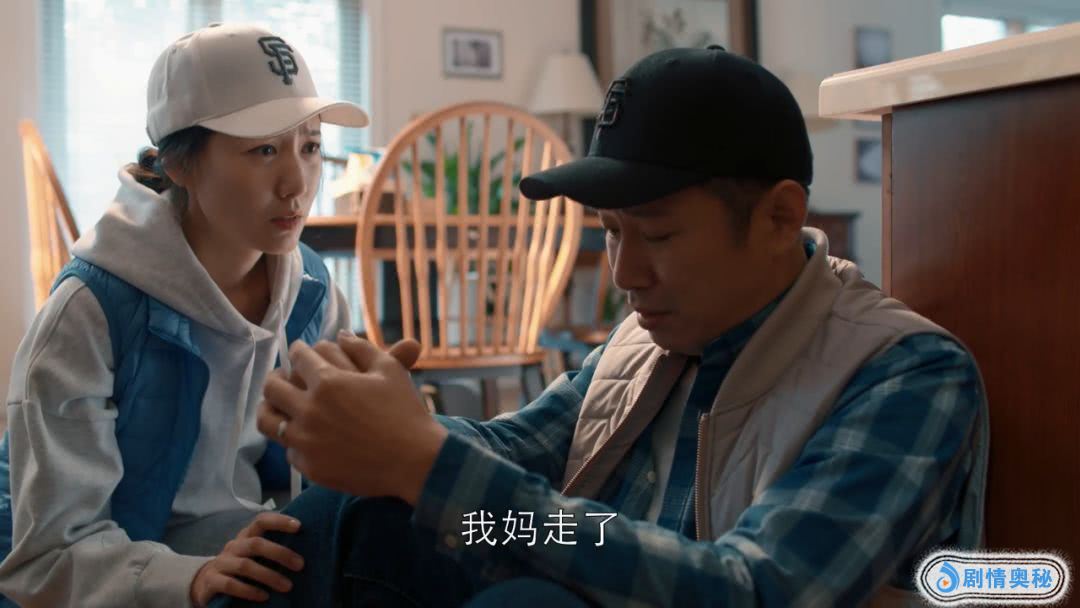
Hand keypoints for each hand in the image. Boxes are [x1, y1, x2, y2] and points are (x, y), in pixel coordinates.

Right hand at [189, 512, 303, 606]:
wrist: (207, 584)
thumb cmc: (240, 568)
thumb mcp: (254, 556)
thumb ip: (271, 551)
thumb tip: (303, 552)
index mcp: (245, 537)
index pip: (261, 521)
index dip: (279, 521)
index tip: (299, 526)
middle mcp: (233, 547)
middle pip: (256, 544)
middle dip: (280, 553)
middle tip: (300, 565)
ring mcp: (221, 563)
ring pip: (245, 566)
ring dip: (269, 576)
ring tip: (287, 586)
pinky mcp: (212, 581)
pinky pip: (230, 584)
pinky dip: (249, 590)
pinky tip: (264, 597)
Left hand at [257, 334, 446, 502]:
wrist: (414, 462)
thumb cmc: (405, 412)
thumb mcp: (389, 370)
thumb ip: (361, 348)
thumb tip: (340, 335)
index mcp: (328, 382)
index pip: (299, 356)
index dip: (299, 349)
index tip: (301, 350)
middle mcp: (309, 410)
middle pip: (272, 386)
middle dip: (277, 375)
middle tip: (283, 376)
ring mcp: (306, 441)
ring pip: (267, 419)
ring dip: (271, 407)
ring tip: (279, 405)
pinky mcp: (309, 467)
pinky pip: (288, 449)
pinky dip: (293, 439)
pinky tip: (305, 435)